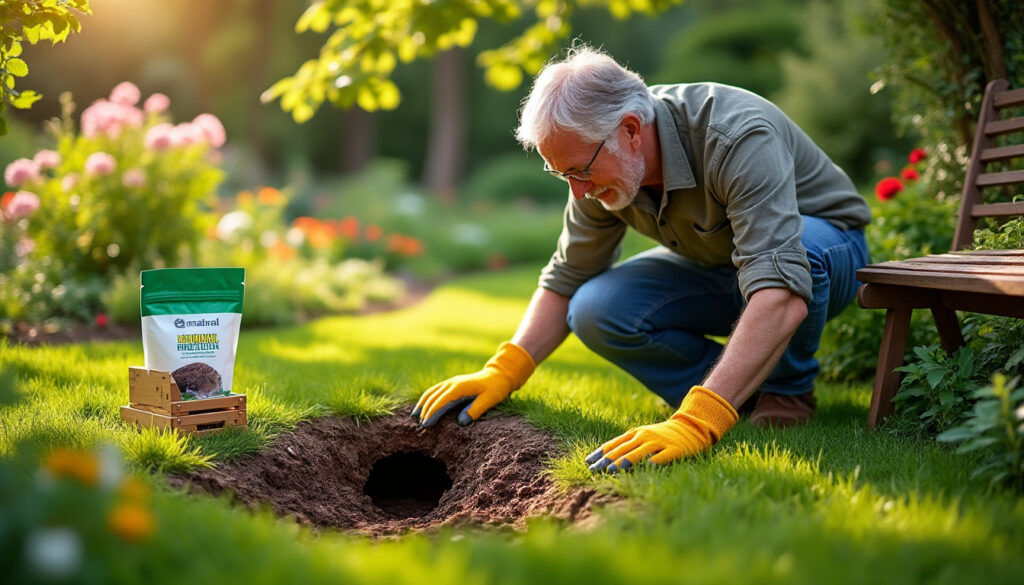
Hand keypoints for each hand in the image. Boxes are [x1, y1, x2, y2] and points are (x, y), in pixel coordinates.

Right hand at [413, 342, 534, 426]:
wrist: (499, 375)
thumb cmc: (496, 388)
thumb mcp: (489, 400)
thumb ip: (475, 410)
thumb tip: (461, 422)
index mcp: (459, 387)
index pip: (441, 401)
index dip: (432, 413)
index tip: (425, 425)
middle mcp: (452, 383)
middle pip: (433, 397)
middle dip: (425, 411)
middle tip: (420, 426)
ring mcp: (452, 382)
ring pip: (432, 392)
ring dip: (422, 403)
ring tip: (414, 416)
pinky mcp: (453, 384)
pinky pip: (436, 390)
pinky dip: (427, 398)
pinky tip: (424, 405)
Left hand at [586, 386, 737, 472]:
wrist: (689, 427)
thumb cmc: (661, 435)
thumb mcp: (642, 436)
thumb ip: (627, 445)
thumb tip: (604, 459)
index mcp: (635, 434)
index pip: (614, 444)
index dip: (600, 453)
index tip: (588, 462)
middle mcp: (644, 436)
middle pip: (623, 449)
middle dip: (607, 460)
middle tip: (595, 470)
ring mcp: (659, 442)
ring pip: (639, 452)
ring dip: (625, 461)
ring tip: (614, 469)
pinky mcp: (674, 449)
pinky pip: (663, 456)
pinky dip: (656, 461)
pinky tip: (648, 466)